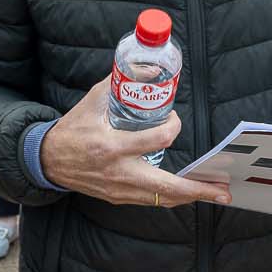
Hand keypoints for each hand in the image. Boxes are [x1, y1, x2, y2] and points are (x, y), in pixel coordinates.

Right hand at [36, 81, 228, 208]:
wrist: (48, 161)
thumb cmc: (72, 129)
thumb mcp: (92, 102)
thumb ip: (120, 85)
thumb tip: (150, 71)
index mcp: (111, 146)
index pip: (156, 140)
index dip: (173, 128)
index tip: (174, 119)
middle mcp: (118, 172)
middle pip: (166, 186)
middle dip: (198, 189)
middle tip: (223, 190)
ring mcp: (119, 189)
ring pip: (162, 198)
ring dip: (190, 196)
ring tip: (214, 194)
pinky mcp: (118, 198)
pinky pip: (151, 201)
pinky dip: (171, 197)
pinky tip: (187, 193)